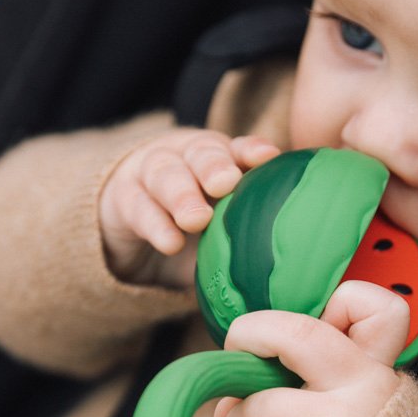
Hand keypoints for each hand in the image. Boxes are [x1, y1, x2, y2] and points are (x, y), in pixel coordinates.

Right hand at [100, 129, 279, 286]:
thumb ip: (249, 235)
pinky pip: (138, 207)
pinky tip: (170, 243)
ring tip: (196, 219)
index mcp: (219, 158)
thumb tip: (294, 268)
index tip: (267, 158)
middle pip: (200, 153)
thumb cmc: (192, 231)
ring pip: (165, 174)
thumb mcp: (222, 229)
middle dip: (214, 167)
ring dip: (181, 194)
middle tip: (226, 184)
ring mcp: (150, 172)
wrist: (132, 236)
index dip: (251, 151)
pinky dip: (156, 224)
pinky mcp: (123, 197)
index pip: (237, 149)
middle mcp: (186, 156)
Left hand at [214, 281, 409, 416]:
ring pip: (255, 405)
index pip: (371, 303)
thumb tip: (234, 377)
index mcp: (376, 364)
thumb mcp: (355, 401)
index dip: (337, 303)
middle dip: (246, 344)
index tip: (308, 336)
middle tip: (243, 375)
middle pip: (291, 334)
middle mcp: (368, 387)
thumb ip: (312, 372)